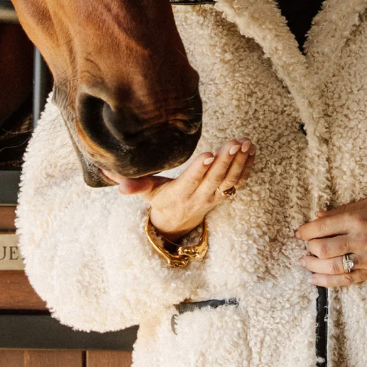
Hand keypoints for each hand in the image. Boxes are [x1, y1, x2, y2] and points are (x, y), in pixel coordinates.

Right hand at [103, 138, 255, 240]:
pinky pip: (240, 181)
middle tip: (234, 142)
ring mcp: (215, 197)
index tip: (208, 154)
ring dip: (240, 161)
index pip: (191, 182)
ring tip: (245, 142)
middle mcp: (200, 197)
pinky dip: (247, 166)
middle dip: (226, 161)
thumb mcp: (146, 194)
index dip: (199, 170)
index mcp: (180, 195)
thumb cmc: (161, 201)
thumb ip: (135, 186)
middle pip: (215, 179)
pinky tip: (251, 149)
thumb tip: (114, 179)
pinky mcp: (225, 194)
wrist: (178, 224)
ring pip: (231, 180)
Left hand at [295, 198, 366, 285]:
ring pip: (330, 266)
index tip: (300, 233)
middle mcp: (359, 239)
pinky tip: (314, 279)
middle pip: (321, 248)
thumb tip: (318, 216)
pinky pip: (344, 280)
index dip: (305, 232)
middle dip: (308, 249)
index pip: (320, 227)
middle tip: (306, 247)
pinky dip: (326, 282)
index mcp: (357, 218)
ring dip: (312, 265)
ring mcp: (366, 258)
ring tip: (305, 262)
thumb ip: (342, 210)